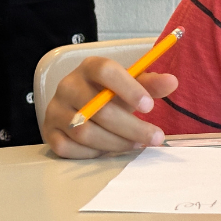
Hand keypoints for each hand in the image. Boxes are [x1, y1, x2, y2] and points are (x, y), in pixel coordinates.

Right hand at [41, 56, 177, 158]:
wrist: (81, 105)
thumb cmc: (110, 93)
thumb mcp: (132, 85)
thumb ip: (151, 84)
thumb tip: (172, 82)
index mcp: (90, 67)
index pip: (105, 71)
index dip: (129, 88)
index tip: (150, 107)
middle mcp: (68, 85)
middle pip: (99, 109)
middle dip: (132, 127)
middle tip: (156, 137)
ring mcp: (55, 110)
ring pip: (85, 132)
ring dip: (116, 142)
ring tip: (137, 144)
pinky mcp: (48, 133)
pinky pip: (70, 149)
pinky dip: (93, 153)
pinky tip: (110, 150)